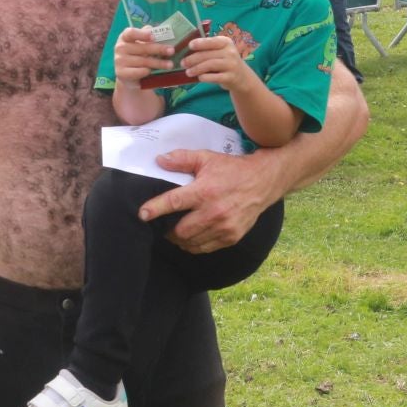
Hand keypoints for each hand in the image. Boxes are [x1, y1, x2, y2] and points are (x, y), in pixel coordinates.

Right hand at [112, 25, 173, 85]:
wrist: (128, 75)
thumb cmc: (138, 55)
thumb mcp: (141, 43)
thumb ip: (148, 36)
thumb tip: (158, 30)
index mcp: (125, 37)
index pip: (131, 33)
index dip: (142, 34)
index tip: (154, 37)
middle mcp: (120, 47)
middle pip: (142, 48)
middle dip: (159, 49)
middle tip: (171, 51)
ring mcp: (119, 61)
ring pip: (143, 61)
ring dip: (158, 63)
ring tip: (170, 64)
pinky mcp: (121, 73)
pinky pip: (138, 72)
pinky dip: (147, 72)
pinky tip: (154, 72)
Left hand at [138, 147, 281, 252]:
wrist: (264, 181)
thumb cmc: (232, 169)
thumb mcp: (207, 158)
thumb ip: (182, 159)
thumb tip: (159, 160)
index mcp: (205, 191)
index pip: (174, 202)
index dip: (156, 209)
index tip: (142, 214)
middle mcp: (214, 212)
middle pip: (180, 230)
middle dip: (167, 229)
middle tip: (163, 224)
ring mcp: (224, 227)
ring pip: (191, 242)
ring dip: (179, 239)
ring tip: (175, 230)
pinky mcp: (231, 237)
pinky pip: (204, 248)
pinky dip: (193, 244)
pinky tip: (191, 236)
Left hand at [181, 34, 253, 89]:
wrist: (242, 77)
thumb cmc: (226, 62)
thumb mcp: (221, 51)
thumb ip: (208, 49)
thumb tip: (187, 51)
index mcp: (226, 42)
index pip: (211, 41)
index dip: (200, 43)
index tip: (190, 46)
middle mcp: (230, 52)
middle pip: (208, 54)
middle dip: (193, 59)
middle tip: (183, 63)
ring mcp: (231, 65)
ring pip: (210, 65)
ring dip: (197, 68)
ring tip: (188, 72)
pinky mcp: (231, 77)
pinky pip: (215, 77)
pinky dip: (205, 77)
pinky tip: (199, 78)